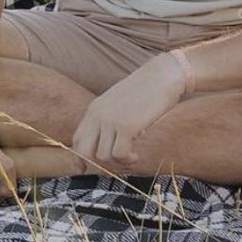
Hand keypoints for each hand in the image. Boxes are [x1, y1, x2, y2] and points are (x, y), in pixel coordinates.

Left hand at [70, 53, 185, 169]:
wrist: (164, 75)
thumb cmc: (147, 88)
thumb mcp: (119, 101)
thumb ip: (108, 117)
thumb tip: (107, 140)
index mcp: (94, 109)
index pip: (77, 140)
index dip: (82, 157)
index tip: (92, 166)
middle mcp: (98, 115)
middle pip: (84, 152)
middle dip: (99, 164)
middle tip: (115, 163)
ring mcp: (111, 121)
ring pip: (103, 157)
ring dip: (118, 163)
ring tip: (131, 156)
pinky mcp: (127, 126)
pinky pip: (119, 154)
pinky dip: (128, 160)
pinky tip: (136, 155)